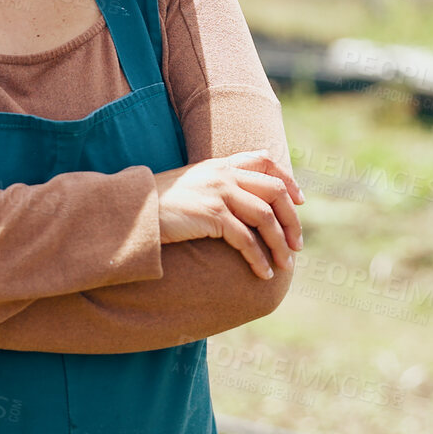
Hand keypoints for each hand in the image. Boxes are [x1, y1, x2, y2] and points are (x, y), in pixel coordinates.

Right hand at [153, 150, 302, 279]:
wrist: (132, 211)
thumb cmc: (159, 204)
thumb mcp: (191, 184)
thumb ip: (217, 183)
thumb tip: (242, 200)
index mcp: (220, 163)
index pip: (265, 160)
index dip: (288, 179)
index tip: (300, 201)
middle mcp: (223, 174)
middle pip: (275, 191)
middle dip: (292, 220)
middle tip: (297, 244)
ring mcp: (218, 192)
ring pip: (265, 217)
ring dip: (280, 244)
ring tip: (286, 264)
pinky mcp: (212, 215)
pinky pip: (246, 239)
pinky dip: (259, 258)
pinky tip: (263, 273)